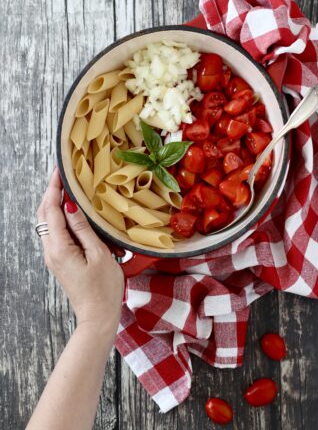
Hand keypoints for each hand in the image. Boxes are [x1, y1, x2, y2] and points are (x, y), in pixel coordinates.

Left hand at [37, 168, 124, 334]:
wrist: (98, 316)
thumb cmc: (104, 288)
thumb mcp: (99, 254)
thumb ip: (83, 228)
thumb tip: (70, 206)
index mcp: (60, 248)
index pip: (51, 210)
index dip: (54, 188)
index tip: (60, 171)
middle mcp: (51, 251)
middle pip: (44, 214)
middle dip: (51, 192)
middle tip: (62, 175)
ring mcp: (53, 256)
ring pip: (47, 222)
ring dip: (54, 203)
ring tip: (67, 188)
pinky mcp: (59, 259)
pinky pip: (55, 232)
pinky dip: (59, 217)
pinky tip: (71, 211)